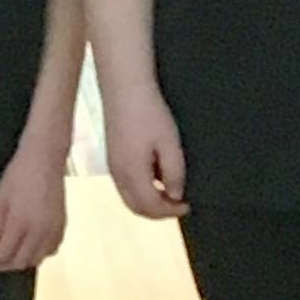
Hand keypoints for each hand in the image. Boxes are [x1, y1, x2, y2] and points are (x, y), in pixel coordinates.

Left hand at [0, 141, 66, 271]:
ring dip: (22, 260)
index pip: (5, 254)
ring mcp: (53, 229)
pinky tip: (31, 244)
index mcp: (20, 223)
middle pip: (21, 262)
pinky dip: (39, 253)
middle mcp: (39, 231)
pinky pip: (51, 250)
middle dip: (5, 263)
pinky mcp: (62, 224)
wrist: (44, 158)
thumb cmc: (18, 174)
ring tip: (12, 251)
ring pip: (37, 259)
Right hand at [103, 85, 187, 218]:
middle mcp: (118, 174)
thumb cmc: (150, 113)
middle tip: (178, 205)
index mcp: (132, 173)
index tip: (188, 205)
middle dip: (158, 212)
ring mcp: (112, 165)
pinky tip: (154, 176)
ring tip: (169, 193)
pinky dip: (140, 190)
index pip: (151, 206)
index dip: (170, 211)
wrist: (125, 87)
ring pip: (129, 197)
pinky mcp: (112, 155)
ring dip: (149, 202)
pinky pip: (125, 185)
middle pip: (137, 207)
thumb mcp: (169, 143)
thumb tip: (174, 195)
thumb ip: (173, 173)